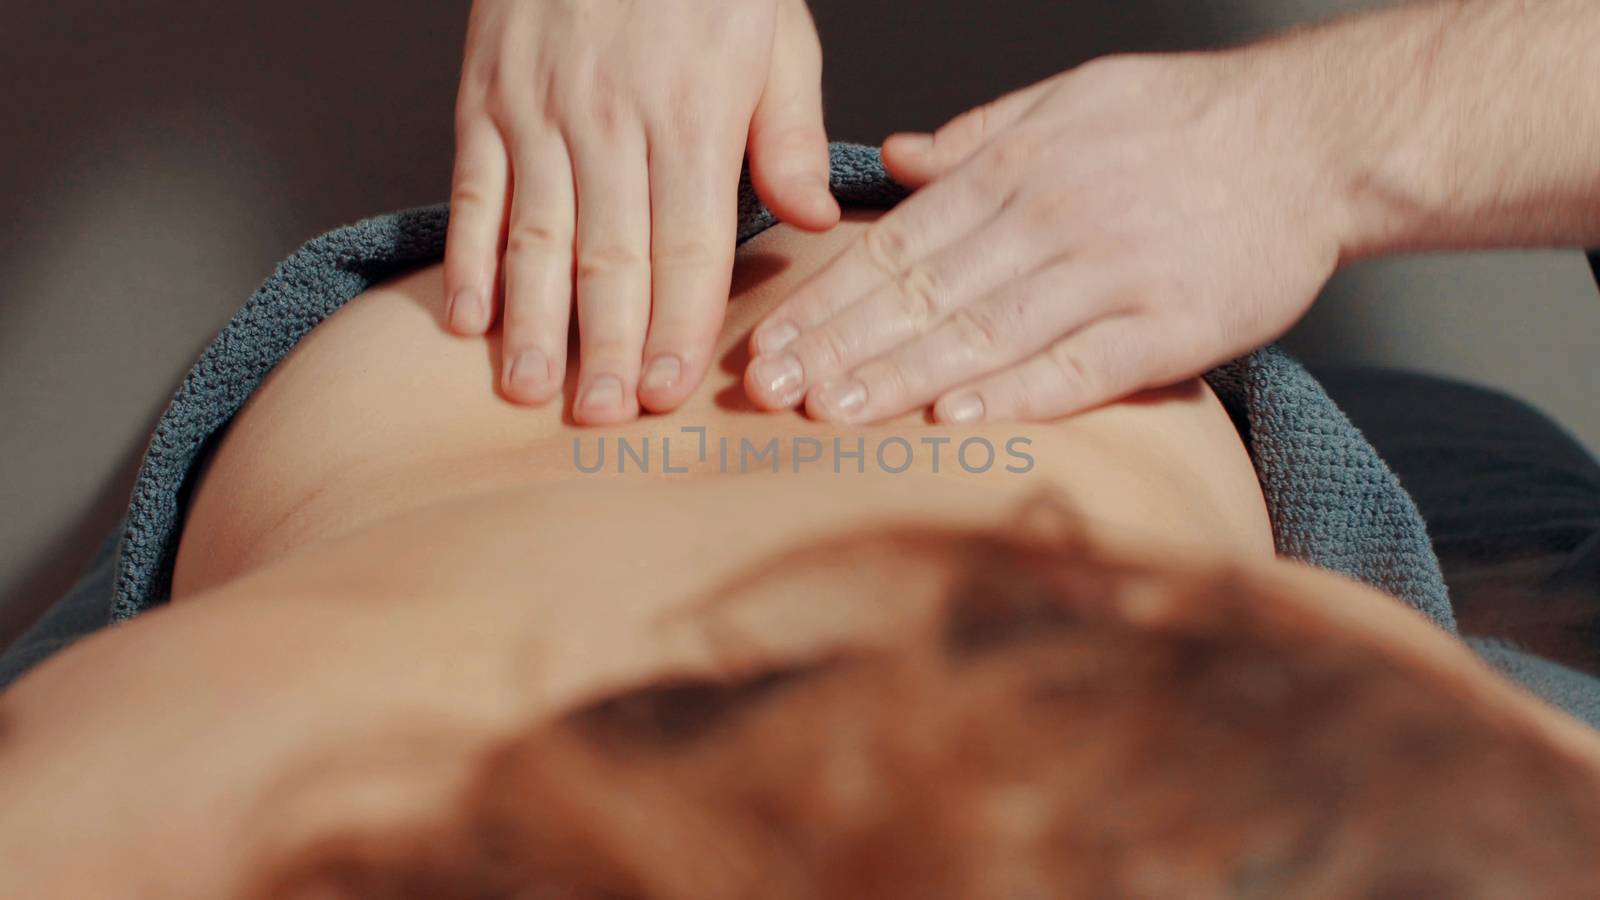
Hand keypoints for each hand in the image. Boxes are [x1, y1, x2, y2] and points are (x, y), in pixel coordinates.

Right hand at [446, 0, 838, 423]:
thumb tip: (813, 222)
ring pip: (535, 237)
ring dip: (531, 322)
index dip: (680, 325)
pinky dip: (466, 259)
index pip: (691, 245)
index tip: (670, 393)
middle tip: (602, 419)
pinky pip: (473, 191)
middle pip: (610, 256)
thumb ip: (792, 136)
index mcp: (694, 114)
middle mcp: (611, 121)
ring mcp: (539, 112)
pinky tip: (468, 322)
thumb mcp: (776, 37)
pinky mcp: (484, 100)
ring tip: (530, 394)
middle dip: (607, 346)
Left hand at [743, 50, 1346, 423]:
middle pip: (924, 295)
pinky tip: (956, 419)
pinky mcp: (1174, 323)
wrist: (1317, 137)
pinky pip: (1081, 365)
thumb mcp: (1073, 95)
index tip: (770, 346)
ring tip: (835, 415)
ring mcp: (1112, 272)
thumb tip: (895, 159)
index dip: (827, 300)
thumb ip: (979, 133)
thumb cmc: (1185, 121)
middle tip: (770, 394)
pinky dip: (1017, 392)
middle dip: (839, 348)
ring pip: (986, 332)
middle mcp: (1052, 218)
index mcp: (1017, 167)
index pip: (898, 246)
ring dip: (903, 376)